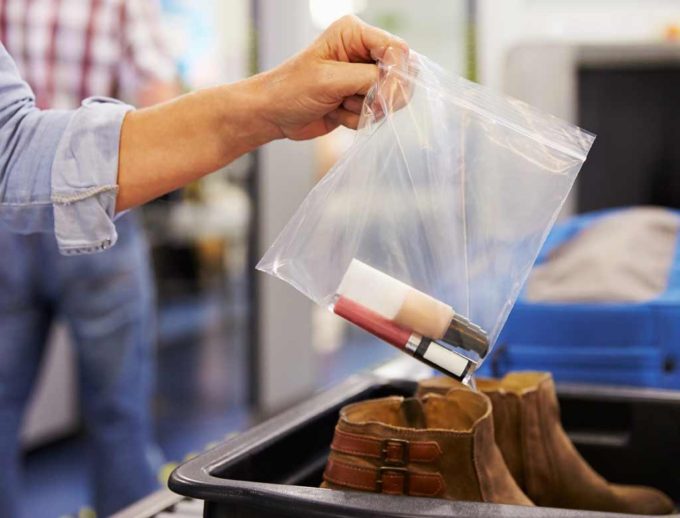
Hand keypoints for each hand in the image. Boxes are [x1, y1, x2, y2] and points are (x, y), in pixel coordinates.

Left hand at [253, 15, 408, 140]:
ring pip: (390, 97)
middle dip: (382, 95)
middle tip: (358, 103)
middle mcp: (362, 51)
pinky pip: (376, 113)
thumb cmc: (290, 90)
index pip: (396, 49)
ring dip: (365, 109)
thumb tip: (397, 85)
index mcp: (354, 33)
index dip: (396, 75)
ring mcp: (362, 76)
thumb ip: (367, 79)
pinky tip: (336, 113)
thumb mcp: (329, 80)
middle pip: (400, 73)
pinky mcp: (360, 98)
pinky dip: (358, 119)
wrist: (272, 114)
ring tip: (338, 105)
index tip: (383, 98)